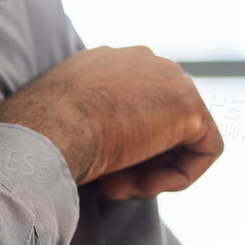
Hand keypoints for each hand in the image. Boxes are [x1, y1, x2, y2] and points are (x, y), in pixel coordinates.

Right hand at [0, 45, 222, 198]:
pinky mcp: (190, 105)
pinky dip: (178, 177)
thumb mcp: (61, 120)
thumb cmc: (40, 133)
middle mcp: (142, 59)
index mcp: (108, 60)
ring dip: (153, 171)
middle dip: (140, 158)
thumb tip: (102, 153)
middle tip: (108, 182)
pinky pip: (204, 150)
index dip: (121, 145)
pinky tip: (140, 184)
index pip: (134, 105)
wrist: (46, 130)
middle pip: (163, 120)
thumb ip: (85, 122)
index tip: (94, 166)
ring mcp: (170, 77)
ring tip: (116, 185)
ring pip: (183, 138)